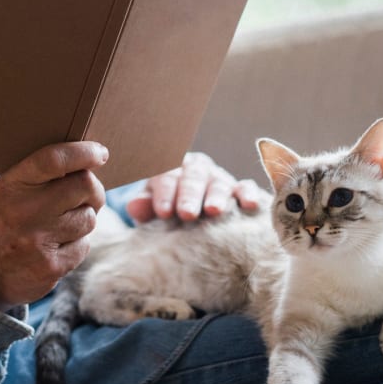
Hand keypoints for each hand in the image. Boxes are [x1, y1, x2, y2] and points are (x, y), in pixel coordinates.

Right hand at [0, 142, 107, 311]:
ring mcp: (39, 242)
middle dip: (94, 189)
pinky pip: (84, 246)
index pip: (54, 160)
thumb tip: (83, 160)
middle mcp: (25, 212)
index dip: (82, 153)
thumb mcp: (2, 190)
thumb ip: (35, 175)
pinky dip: (77, 244)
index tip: (99, 153)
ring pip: (89, 218)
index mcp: (12, 186)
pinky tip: (58, 245)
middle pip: (84, 186)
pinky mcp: (52, 267)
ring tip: (63, 223)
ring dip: (84, 218)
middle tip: (89, 194)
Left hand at [126, 151, 268, 222]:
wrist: (187, 212)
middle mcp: (195, 169)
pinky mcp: (238, 187)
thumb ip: (144, 207)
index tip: (163, 212)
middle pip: (193, 178)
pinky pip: (245, 187)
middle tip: (186, 214)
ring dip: (217, 196)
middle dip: (190, 195)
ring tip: (214, 211)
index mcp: (171, 169)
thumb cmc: (166, 211)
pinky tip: (249, 204)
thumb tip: (133, 206)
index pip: (167, 177)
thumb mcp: (152, 208)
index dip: (165, 194)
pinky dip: (248, 193)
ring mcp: (218, 177)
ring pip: (218, 182)